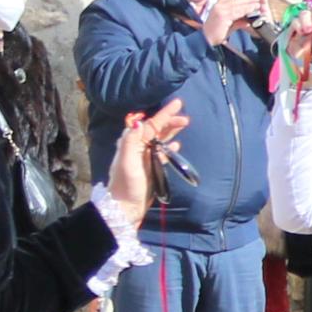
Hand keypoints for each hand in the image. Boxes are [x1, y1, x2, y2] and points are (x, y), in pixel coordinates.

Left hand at [101, 100, 187, 215]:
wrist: (126, 207)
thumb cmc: (126, 185)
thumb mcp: (127, 162)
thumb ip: (131, 141)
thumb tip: (138, 121)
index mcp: (132, 143)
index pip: (150, 124)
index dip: (163, 114)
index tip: (177, 103)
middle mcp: (138, 147)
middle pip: (156, 129)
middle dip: (170, 121)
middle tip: (185, 118)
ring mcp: (145, 157)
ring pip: (160, 139)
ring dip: (171, 131)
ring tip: (184, 124)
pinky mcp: (151, 167)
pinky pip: (162, 152)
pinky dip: (170, 147)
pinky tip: (177, 145)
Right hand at [198, 0, 262, 47]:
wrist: (205, 40)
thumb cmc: (215, 33)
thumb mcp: (228, 24)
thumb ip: (237, 21)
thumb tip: (247, 21)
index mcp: (218, 4)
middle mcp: (218, 5)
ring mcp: (220, 10)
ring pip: (237, 3)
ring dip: (249, 2)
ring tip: (258, 3)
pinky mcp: (222, 16)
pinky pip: (237, 11)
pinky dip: (247, 9)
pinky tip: (253, 9)